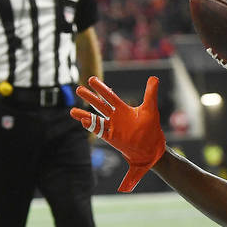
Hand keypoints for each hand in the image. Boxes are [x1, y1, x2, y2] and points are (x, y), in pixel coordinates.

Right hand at [71, 76, 165, 191]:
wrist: (151, 148)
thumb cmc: (151, 128)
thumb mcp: (151, 109)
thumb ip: (150, 94)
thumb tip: (154, 78)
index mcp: (123, 109)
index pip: (110, 96)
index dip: (101, 88)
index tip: (91, 79)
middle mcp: (115, 117)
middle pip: (99, 105)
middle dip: (89, 98)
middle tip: (78, 89)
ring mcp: (112, 128)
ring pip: (95, 119)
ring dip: (84, 115)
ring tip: (72, 111)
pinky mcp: (112, 138)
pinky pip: (99, 132)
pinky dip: (92, 127)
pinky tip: (84, 121)